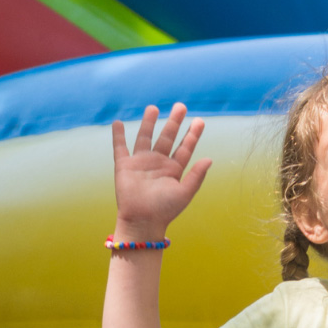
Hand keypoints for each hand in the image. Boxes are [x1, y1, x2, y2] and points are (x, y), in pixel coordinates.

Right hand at [112, 104, 211, 237]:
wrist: (142, 221)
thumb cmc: (165, 210)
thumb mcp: (184, 193)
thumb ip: (196, 176)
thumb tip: (209, 159)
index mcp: (174, 170)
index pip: (185, 148)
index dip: (192, 135)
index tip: (199, 121)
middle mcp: (158, 163)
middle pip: (167, 138)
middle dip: (174, 122)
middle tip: (181, 106)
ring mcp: (141, 163)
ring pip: (146, 137)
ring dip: (149, 123)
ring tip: (153, 107)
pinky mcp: (124, 166)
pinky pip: (120, 148)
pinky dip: (118, 136)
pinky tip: (118, 123)